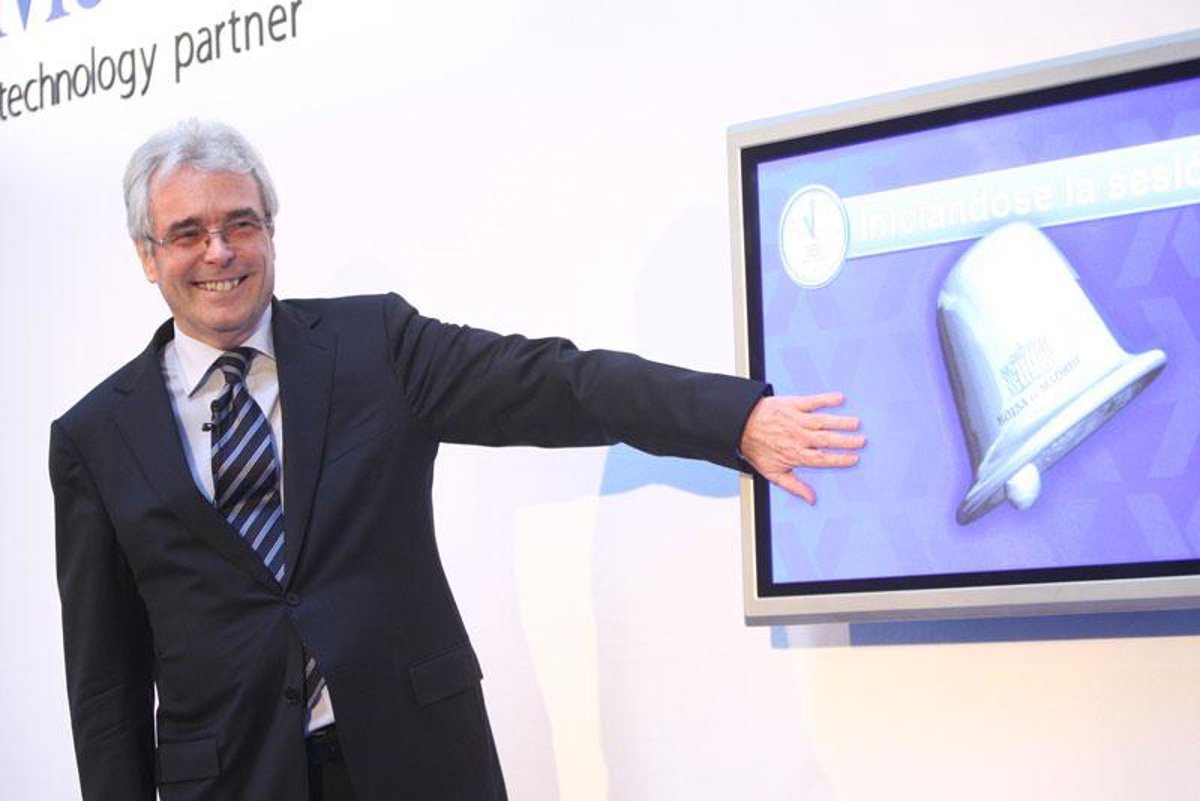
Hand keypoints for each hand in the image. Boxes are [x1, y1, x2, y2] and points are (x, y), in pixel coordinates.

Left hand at [739, 392, 864, 503]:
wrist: (740, 425)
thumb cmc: (757, 449)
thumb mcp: (773, 473)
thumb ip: (794, 486)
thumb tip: (811, 499)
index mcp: (795, 455)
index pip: (823, 459)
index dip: (840, 459)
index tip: (854, 458)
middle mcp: (798, 437)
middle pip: (827, 441)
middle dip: (846, 441)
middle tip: (862, 441)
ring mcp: (796, 420)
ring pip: (823, 422)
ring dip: (841, 422)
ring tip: (856, 423)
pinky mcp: (792, 405)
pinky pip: (813, 402)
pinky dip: (826, 399)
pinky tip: (839, 398)